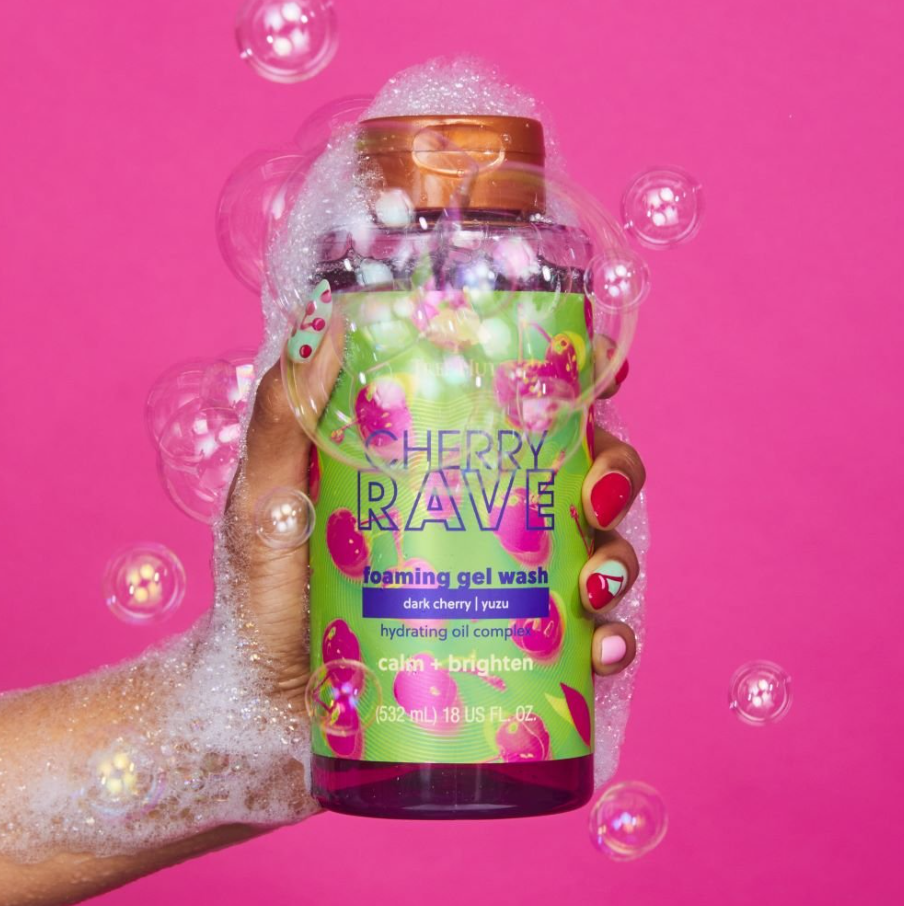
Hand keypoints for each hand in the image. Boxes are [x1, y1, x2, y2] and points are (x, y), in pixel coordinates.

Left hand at [227, 354, 643, 703]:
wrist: (260, 709)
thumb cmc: (260, 596)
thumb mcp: (265, 498)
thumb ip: (281, 417)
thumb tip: (322, 324)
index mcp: (438, 466)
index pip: (520, 411)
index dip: (577, 387)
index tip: (607, 376)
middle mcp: (482, 518)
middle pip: (580, 475)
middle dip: (615, 475)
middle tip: (597, 497)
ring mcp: (500, 586)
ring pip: (596, 551)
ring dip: (618, 558)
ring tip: (593, 583)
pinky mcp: (508, 651)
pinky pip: (581, 641)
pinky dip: (611, 641)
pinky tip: (603, 650)